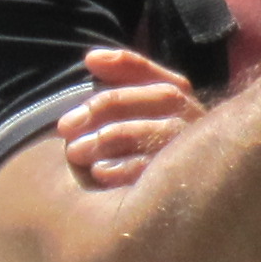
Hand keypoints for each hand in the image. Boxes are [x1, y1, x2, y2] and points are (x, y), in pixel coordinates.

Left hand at [57, 48, 197, 188]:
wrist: (187, 202)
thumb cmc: (139, 150)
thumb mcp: (131, 114)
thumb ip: (118, 83)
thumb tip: (92, 59)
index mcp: (177, 98)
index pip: (153, 72)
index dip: (123, 63)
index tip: (89, 63)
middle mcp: (192, 118)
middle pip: (161, 97)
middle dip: (110, 104)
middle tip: (66, 125)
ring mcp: (194, 150)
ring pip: (158, 133)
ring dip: (113, 138)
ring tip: (75, 151)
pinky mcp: (185, 183)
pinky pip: (157, 171)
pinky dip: (125, 169)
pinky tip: (98, 172)